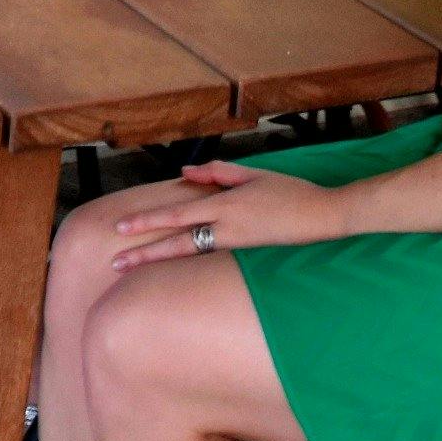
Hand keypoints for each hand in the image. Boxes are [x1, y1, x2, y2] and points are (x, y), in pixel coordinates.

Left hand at [105, 161, 345, 270]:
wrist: (326, 218)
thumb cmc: (292, 192)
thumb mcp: (253, 175)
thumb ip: (217, 173)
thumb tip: (185, 174)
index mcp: (225, 205)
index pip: (176, 215)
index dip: (147, 222)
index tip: (121, 228)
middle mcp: (226, 229)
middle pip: (176, 242)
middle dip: (144, 252)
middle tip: (115, 262)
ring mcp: (236, 246)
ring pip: (189, 254)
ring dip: (159, 260)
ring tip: (132, 267)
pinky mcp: (247, 257)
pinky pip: (209, 258)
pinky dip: (186, 261)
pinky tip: (171, 265)